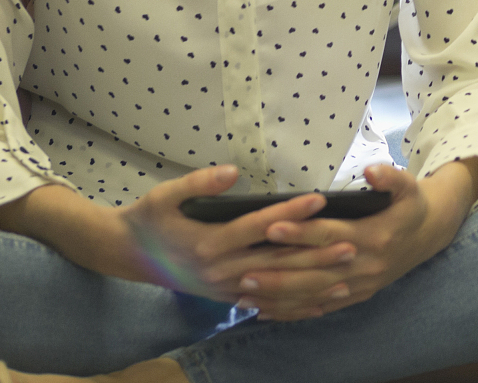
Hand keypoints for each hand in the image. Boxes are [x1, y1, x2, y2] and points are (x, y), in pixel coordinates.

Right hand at [115, 165, 361, 318]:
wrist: (126, 255)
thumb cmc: (149, 219)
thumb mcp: (165, 195)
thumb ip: (199, 183)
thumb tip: (233, 171)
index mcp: (210, 242)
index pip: (259, 226)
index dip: (290, 213)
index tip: (320, 200)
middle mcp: (221, 270)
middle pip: (276, 262)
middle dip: (315, 255)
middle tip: (350, 245)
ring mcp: (225, 288)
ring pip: (276, 289)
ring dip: (312, 285)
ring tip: (345, 277)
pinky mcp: (226, 298)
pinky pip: (266, 304)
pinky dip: (293, 306)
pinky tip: (318, 304)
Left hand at [246, 160, 477, 319]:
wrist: (431, 234)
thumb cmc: (411, 205)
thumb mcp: (409, 185)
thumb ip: (390, 177)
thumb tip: (371, 170)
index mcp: (373, 235)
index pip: (329, 234)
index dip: (300, 232)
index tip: (271, 227)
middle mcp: (363, 265)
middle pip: (314, 271)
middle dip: (278, 272)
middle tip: (243, 271)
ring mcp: (359, 284)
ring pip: (313, 294)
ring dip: (278, 296)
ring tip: (244, 294)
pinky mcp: (355, 296)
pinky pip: (320, 307)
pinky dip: (292, 311)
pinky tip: (265, 312)